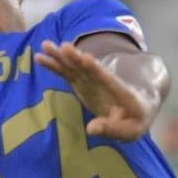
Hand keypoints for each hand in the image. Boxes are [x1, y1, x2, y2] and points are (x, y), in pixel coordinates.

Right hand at [37, 39, 151, 140]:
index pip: (107, 79)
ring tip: (46, 46)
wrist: (136, 110)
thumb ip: (113, 129)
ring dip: (61, 57)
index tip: (85, 58)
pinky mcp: (81, 83)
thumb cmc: (135, 121)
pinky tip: (40, 58)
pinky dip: (54, 66)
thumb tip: (91, 129)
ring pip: (75, 67)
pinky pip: (66, 73)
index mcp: (120, 92)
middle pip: (88, 68)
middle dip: (76, 58)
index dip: (96, 69)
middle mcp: (103, 82)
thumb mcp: (131, 131)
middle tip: (63, 47)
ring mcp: (91, 81)